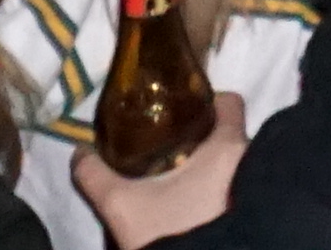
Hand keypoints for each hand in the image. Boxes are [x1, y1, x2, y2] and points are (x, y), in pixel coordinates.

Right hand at [74, 100, 252, 246]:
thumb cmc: (169, 229)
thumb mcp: (122, 205)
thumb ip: (97, 175)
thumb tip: (80, 152)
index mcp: (228, 146)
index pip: (229, 103)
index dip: (204, 100)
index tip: (176, 109)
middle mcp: (248, 160)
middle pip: (224, 132)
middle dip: (196, 135)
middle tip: (163, 143)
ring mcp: (250, 187)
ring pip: (227, 162)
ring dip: (203, 164)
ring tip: (170, 173)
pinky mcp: (248, 210)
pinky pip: (233, 184)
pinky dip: (212, 185)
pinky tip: (185, 199)